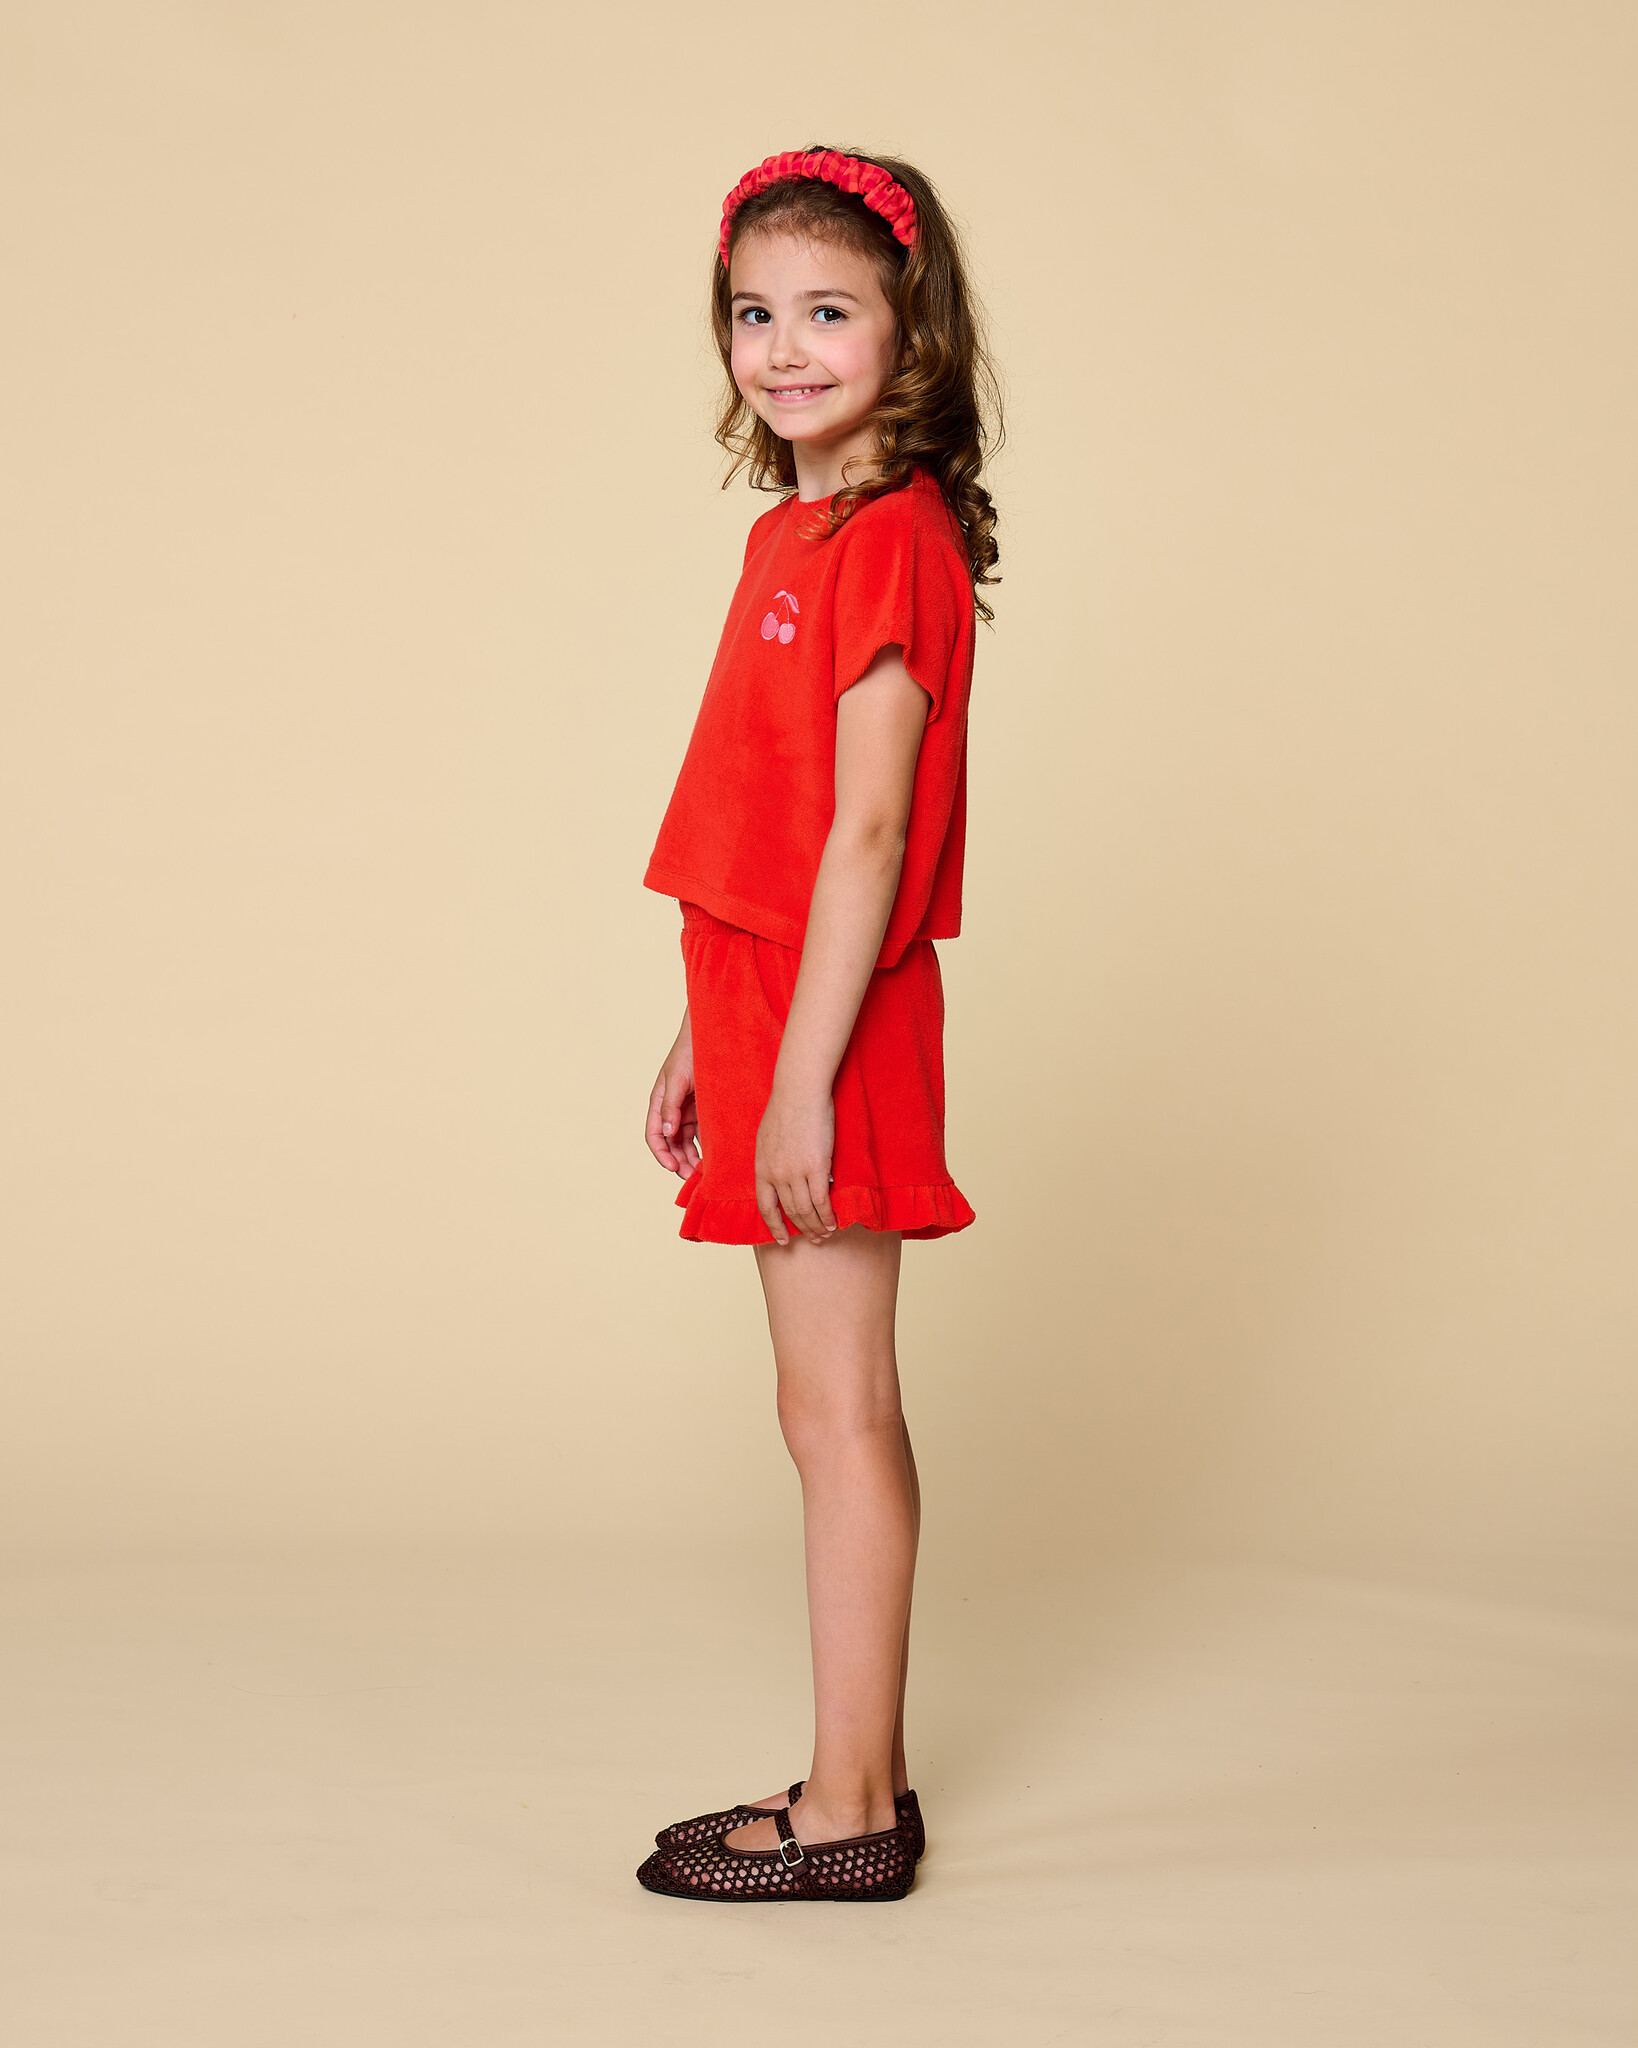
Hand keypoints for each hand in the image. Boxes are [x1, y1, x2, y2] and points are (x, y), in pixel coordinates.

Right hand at [646, 1012, 700, 1177]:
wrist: (712, 1034)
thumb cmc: (690, 1051)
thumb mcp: (677, 1078)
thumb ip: (670, 1105)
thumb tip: (665, 1132)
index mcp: (659, 1102)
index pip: (654, 1135)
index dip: (662, 1154)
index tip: (674, 1168)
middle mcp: (671, 1109)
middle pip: (671, 1143)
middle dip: (679, 1161)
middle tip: (693, 1177)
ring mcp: (688, 1109)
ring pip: (686, 1141)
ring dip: (692, 1157)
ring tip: (703, 1171)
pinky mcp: (704, 1108)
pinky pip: (702, 1132)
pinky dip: (705, 1145)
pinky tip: (714, 1155)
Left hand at [754, 1084, 836, 1245]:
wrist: (800, 1091)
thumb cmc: (787, 1107)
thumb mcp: (767, 1137)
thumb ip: (771, 1159)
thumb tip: (778, 1173)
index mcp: (761, 1168)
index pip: (765, 1206)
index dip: (774, 1226)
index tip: (782, 1240)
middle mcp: (775, 1175)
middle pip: (789, 1211)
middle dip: (802, 1229)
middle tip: (814, 1239)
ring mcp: (794, 1173)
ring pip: (805, 1210)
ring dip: (817, 1226)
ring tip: (826, 1234)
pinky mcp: (815, 1167)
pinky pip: (821, 1201)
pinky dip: (827, 1215)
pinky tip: (834, 1222)